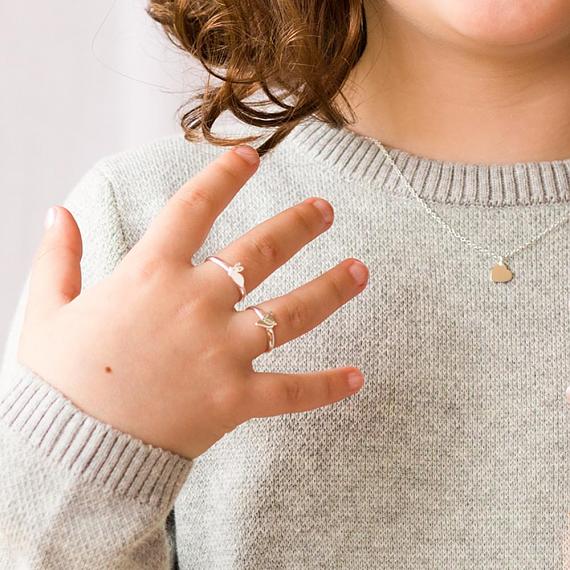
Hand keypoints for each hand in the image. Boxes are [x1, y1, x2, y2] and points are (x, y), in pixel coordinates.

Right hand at [18, 144, 368, 459]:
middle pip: (261, 251)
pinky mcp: (235, 400)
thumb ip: (58, 258)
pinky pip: (292, 391)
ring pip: (292, 312)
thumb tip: (57, 212)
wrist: (74, 450)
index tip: (251, 156)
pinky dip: (327, 386)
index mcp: (150, 275)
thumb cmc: (62, 379)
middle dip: (298, 224)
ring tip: (360, 270)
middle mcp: (195, 305)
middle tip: (325, 210)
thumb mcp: (48, 311)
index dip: (224, 175)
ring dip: (331, 288)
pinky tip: (357, 377)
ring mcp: (221, 353)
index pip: (194, 207)